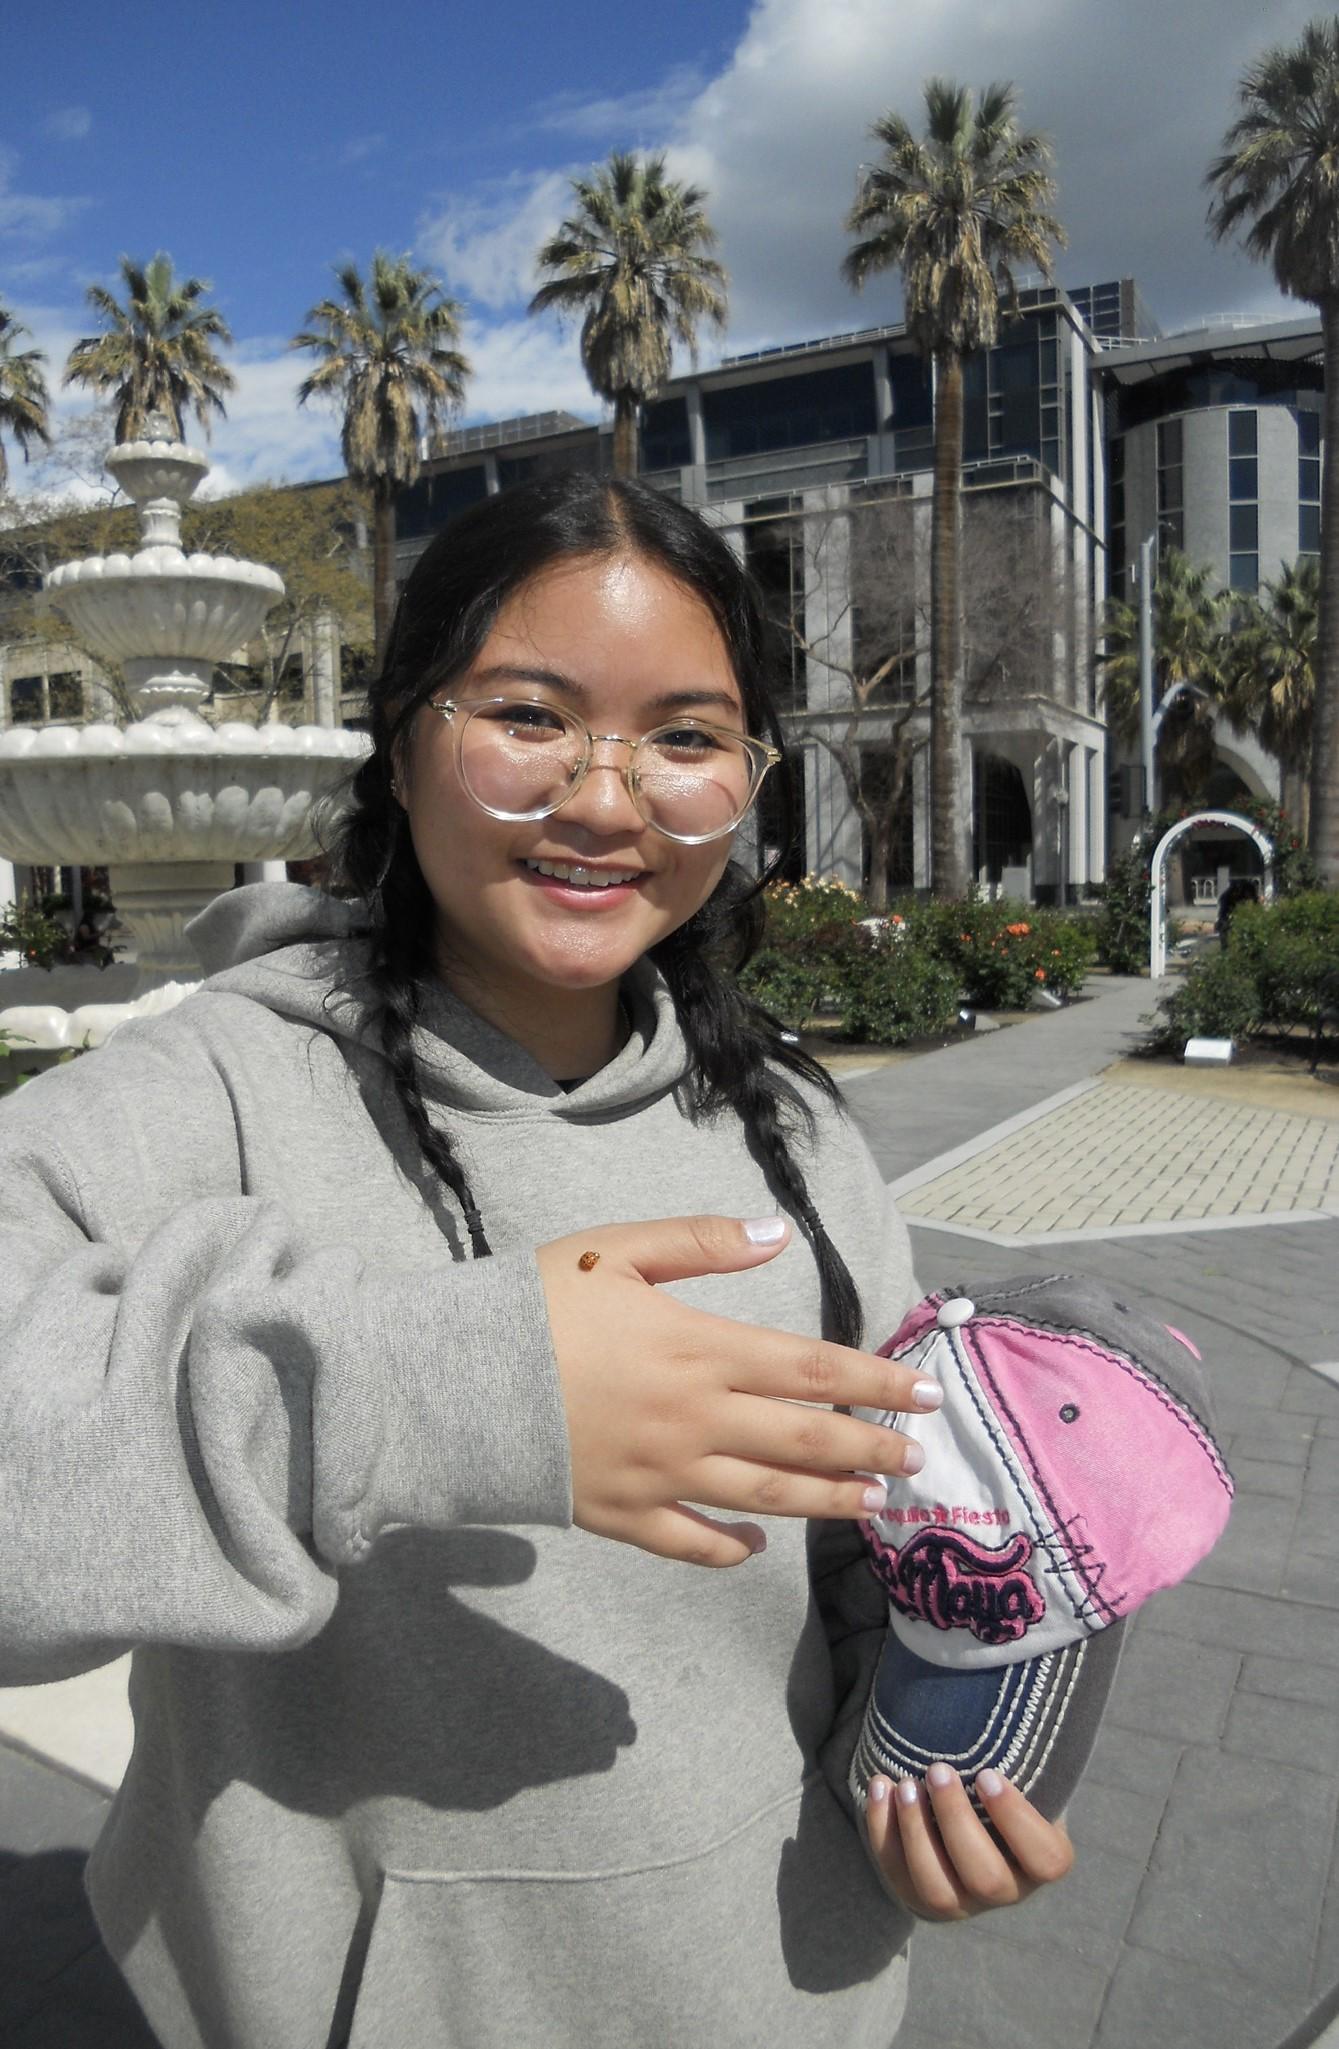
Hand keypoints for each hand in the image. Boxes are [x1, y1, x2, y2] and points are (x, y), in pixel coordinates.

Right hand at [536, 1214, 940, 1568]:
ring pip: (766, 1497)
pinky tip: (760, 1548)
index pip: (813, 1369)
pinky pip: (691, 1541)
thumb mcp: (614, 1251)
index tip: (925, 1392)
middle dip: (871, 1450)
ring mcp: (661, 1474)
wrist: (451, 1381)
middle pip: (806, 1441)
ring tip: (873, 1504)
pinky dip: (732, 1550)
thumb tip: (778, 1234)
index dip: (877, 1383)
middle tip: (919, 1458)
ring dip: (828, 1502)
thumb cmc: (534, 1305)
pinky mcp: (622, 1515)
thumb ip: (700, 1243)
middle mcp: (694, 1418)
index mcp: (699, 1349)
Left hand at [862, 1765, 1073, 1919]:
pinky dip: (884, 1832)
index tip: (987, 1775)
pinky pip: (898, 1876)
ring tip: (905, 1784)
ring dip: (916, 1832)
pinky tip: (880, 1787)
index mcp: (1043, 1860)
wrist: (971, 1810)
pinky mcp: (921, 1899)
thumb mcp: (1023, 1770)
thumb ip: (1021, 1755)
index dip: (1016, 1820)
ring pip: (937, 1889)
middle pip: (985, 1878)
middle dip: (956, 1821)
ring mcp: (963, 1904)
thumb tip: (1000, 1711)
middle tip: (938, 1770)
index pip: (1045, 1858)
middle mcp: (1006, 1890)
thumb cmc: (1001, 1779)